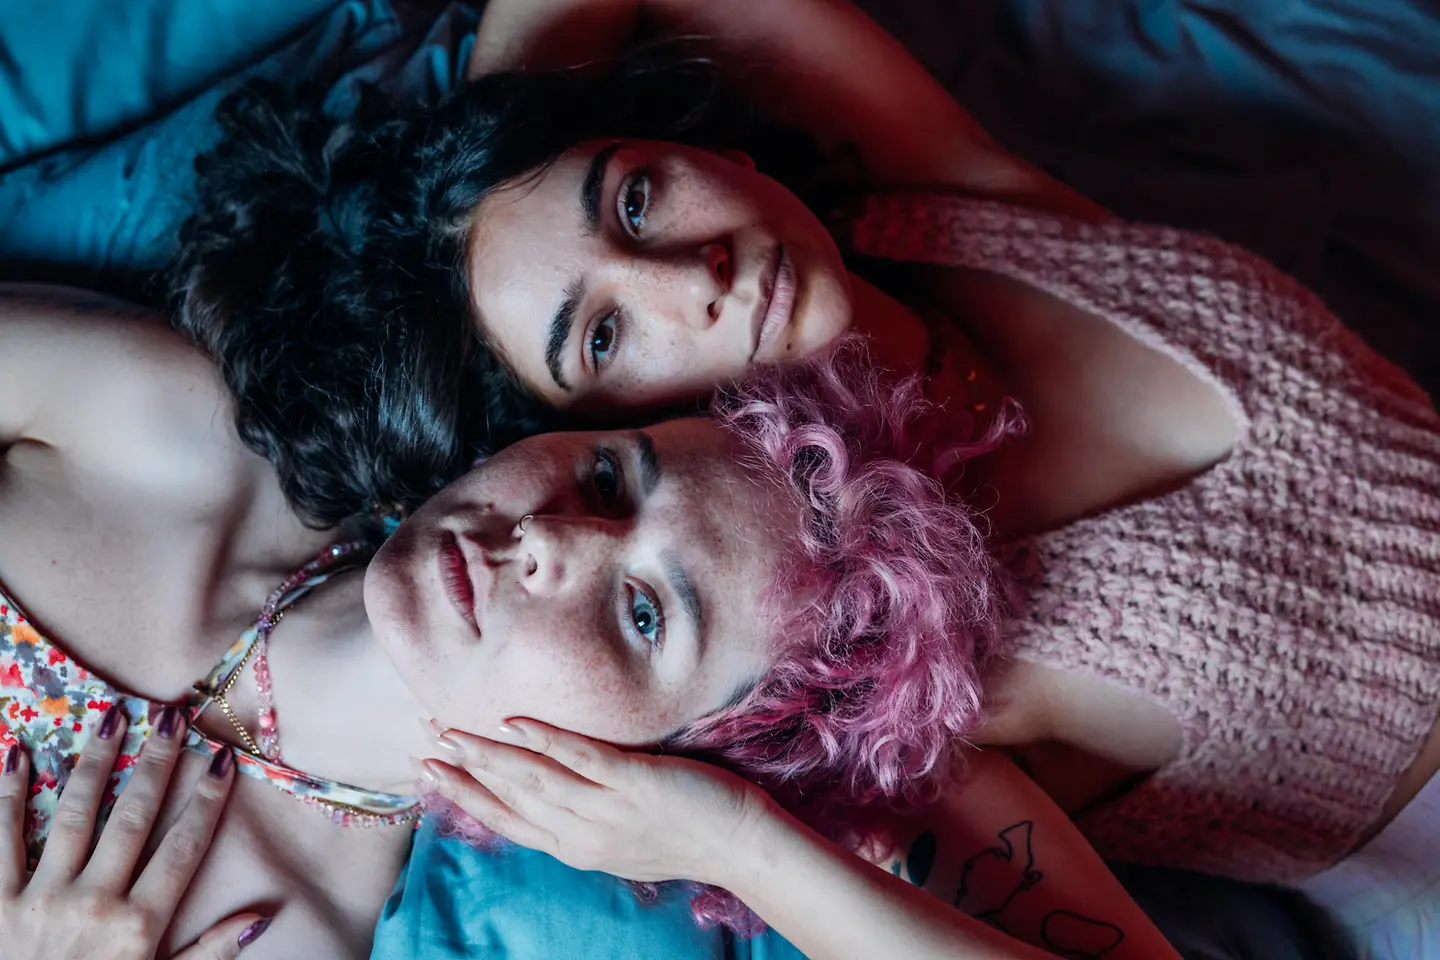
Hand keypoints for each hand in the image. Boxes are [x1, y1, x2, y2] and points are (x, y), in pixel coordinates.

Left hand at [1, 707, 269, 958]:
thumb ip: (208, 954)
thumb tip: (262, 913)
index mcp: (138, 926)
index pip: (183, 848)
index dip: (207, 800)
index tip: (224, 758)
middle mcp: (94, 902)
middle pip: (133, 819)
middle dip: (157, 763)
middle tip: (173, 715)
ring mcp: (40, 899)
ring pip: (74, 816)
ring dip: (96, 761)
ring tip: (113, 715)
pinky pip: (1, 840)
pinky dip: (8, 794)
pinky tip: (18, 752)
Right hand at [420, 718, 773, 886]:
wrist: (742, 847)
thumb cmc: (687, 835)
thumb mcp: (622, 841)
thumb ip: (584, 820)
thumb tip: (553, 794)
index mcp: (577, 847)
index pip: (508, 821)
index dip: (466, 795)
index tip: (429, 771)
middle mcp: (584, 834)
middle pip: (510, 799)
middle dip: (463, 771)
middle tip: (424, 740)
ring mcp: (609, 809)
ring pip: (535, 780)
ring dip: (488, 755)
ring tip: (451, 732)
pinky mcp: (637, 784)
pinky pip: (583, 760)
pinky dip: (546, 742)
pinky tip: (516, 723)